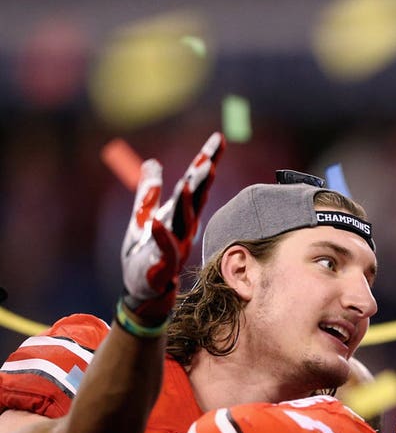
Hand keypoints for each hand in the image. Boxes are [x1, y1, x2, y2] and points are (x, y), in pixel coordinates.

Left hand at [120, 132, 223, 325]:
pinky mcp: (162, 268)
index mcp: (180, 217)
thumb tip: (153, 162)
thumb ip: (148, 192)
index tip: (217, 139)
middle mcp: (183, 231)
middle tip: (208, 162)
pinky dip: (159, 238)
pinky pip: (163, 251)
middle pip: (195, 201)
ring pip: (182, 224)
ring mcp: (175, 249)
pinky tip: (155, 224)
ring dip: (185, 206)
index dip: (206, 161)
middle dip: (202, 182)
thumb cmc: (144, 255)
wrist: (142, 293)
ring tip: (185, 185)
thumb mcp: (142, 218)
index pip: (196, 184)